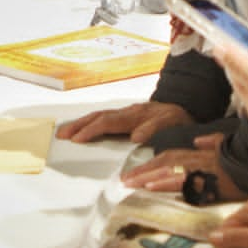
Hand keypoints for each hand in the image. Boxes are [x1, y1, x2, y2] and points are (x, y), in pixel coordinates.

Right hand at [57, 101, 192, 143]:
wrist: (187, 108)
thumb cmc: (178, 119)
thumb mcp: (171, 125)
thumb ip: (154, 129)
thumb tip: (135, 136)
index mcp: (135, 115)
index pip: (108, 122)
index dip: (91, 130)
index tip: (77, 139)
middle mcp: (127, 112)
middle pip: (98, 117)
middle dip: (78, 125)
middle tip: (61, 135)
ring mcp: (126, 113)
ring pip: (99, 116)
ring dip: (81, 124)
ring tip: (65, 132)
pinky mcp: (126, 116)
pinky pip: (104, 119)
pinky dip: (90, 123)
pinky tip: (83, 129)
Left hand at [120, 134, 247, 200]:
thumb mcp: (229, 146)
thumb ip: (213, 142)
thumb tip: (199, 140)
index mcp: (201, 152)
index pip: (171, 155)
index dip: (151, 163)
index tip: (135, 172)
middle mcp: (198, 158)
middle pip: (164, 161)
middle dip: (142, 170)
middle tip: (123, 180)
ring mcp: (203, 168)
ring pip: (169, 170)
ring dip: (147, 176)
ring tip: (129, 184)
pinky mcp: (209, 180)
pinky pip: (183, 181)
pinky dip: (166, 183)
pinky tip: (151, 187)